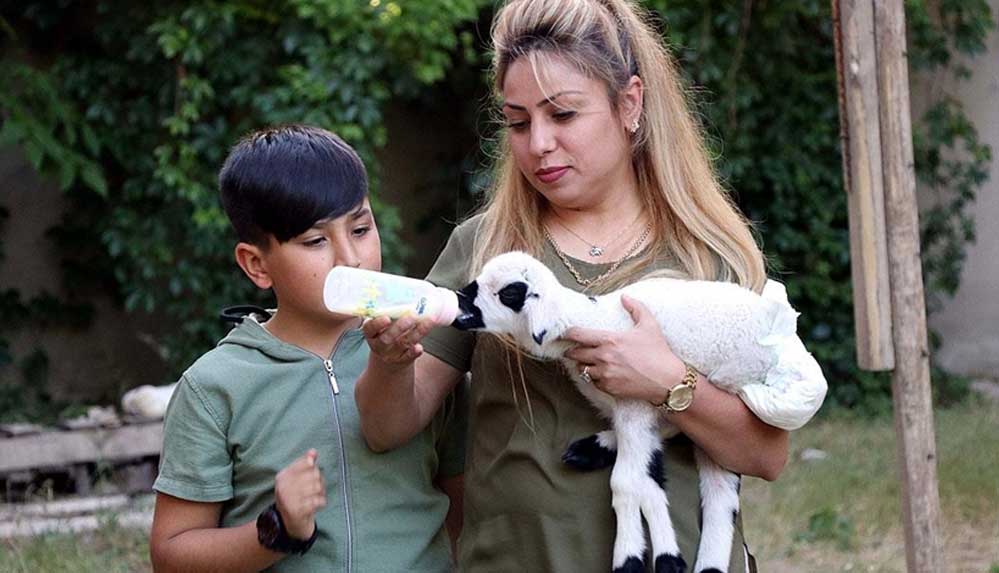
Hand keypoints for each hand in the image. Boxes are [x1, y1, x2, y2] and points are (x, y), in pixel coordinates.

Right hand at [274, 450, 325, 540]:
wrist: (290, 523)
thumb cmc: (296, 497)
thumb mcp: (298, 479)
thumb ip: (305, 463)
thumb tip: (313, 451)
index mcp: (282, 475)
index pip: (307, 463)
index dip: (315, 468)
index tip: (313, 474)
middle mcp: (282, 486)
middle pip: (314, 474)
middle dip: (320, 481)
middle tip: (317, 489)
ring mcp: (288, 499)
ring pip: (317, 487)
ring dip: (322, 492)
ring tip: (318, 496)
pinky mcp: (295, 511)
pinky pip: (317, 501)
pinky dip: (321, 502)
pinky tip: (318, 504)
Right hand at [362, 315, 435, 368]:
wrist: (389, 359)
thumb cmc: (387, 334)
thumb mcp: (382, 326)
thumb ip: (390, 314)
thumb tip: (407, 295)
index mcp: (371, 333)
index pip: (370, 328)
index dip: (377, 324)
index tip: (386, 318)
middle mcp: (379, 345)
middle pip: (386, 338)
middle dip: (399, 327)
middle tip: (411, 317)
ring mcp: (391, 354)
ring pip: (403, 343)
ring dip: (416, 332)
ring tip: (429, 321)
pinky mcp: (403, 360)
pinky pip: (409, 356)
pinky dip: (415, 351)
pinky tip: (420, 347)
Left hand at [563, 295, 684, 403]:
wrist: (668, 381)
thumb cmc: (659, 352)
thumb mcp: (649, 325)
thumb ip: (636, 308)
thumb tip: (624, 297)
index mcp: (610, 340)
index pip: (578, 335)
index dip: (568, 334)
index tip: (564, 334)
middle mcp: (604, 357)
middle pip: (575, 354)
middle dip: (572, 351)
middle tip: (571, 350)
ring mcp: (605, 374)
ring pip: (582, 370)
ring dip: (583, 365)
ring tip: (587, 362)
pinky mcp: (609, 388)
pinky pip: (593, 383)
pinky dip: (594, 378)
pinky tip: (601, 374)